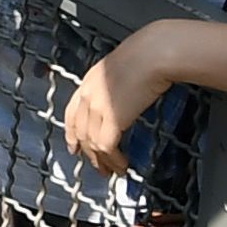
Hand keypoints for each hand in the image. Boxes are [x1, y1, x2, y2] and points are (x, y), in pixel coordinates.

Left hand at [64, 25, 175, 175]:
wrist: (154, 54)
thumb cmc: (147, 55)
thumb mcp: (122, 68)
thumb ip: (116, 85)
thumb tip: (125, 97)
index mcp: (89, 81)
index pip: (72, 113)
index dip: (72, 133)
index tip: (74, 147)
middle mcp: (88, 94)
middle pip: (81, 132)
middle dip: (88, 154)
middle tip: (98, 167)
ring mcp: (97, 107)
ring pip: (91, 143)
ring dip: (102, 161)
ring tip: (111, 171)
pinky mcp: (112, 118)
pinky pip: (106, 147)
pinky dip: (113, 160)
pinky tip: (122, 165)